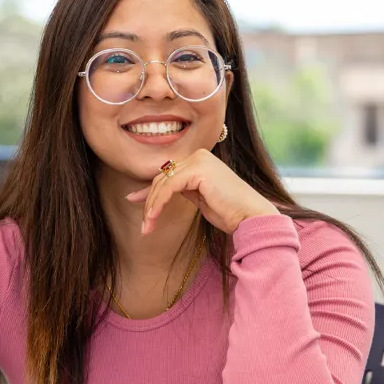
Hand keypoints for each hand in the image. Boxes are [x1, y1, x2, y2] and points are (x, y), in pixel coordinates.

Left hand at [126, 149, 279, 234]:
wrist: (250, 217)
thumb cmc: (231, 212)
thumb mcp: (201, 199)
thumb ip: (184, 190)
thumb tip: (162, 192)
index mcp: (201, 160)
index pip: (168, 174)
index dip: (149, 190)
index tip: (132, 200)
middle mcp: (199, 156)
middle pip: (162, 178)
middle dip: (149, 202)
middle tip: (144, 224)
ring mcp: (199, 160)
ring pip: (163, 183)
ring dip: (151, 207)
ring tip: (147, 227)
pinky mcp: (198, 170)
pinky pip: (168, 187)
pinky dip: (158, 204)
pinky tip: (153, 218)